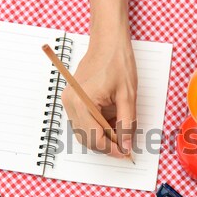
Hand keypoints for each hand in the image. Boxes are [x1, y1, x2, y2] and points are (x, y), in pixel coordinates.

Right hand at [61, 28, 136, 157]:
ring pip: (84, 132)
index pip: (94, 138)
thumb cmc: (117, 63)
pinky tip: (112, 119)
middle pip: (86, 138)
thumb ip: (126, 123)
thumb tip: (126, 145)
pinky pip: (83, 121)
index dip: (111, 149)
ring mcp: (69, 101)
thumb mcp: (127, 96)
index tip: (125, 153)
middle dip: (106, 145)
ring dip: (102, 136)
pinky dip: (98, 126)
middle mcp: (70, 103)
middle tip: (125, 146)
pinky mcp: (73, 99)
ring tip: (121, 130)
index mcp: (82, 102)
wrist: (108, 42)